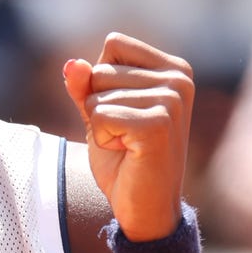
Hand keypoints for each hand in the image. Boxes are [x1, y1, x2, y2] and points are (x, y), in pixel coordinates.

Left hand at [62, 32, 193, 240]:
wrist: (143, 207)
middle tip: (124, 135)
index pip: (114, 44)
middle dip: (98, 106)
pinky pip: (100, 115)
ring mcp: (172, 100)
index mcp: (174, 68)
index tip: (122, 112)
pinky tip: (126, 152)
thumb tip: (72, 64)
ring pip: (96, 95)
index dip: (101, 81)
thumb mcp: (99, 114)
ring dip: (100, 125)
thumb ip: (85, 85)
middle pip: (100, 69)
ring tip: (127, 144)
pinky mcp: (158, 124)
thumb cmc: (124, 159)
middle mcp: (179, 78)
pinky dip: (102, 138)